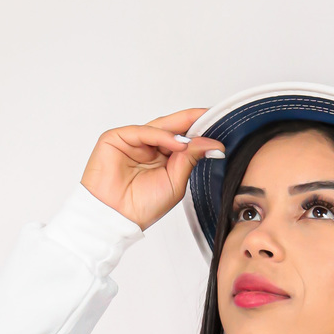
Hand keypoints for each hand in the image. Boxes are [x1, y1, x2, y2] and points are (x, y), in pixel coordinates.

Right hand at [80, 108, 224, 230]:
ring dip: (180, 129)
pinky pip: (142, 131)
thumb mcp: (176, 182)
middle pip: (172, 128)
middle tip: (212, 116)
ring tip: (198, 134)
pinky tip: (177, 143)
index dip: (198, 130)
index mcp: (162, 159)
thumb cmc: (141, 207)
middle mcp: (147, 148)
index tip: (218, 123)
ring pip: (159, 127)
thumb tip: (212, 144)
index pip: (182, 139)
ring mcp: (131, 141)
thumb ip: (190, 159)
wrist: (116, 218)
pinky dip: (161, 135)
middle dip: (192, 122)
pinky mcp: (116, 138)